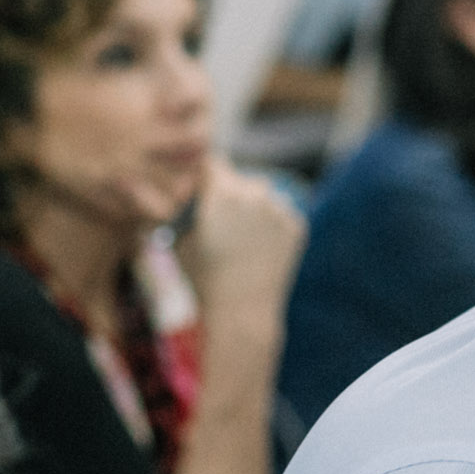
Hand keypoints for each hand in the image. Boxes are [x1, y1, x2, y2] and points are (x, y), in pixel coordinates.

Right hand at [174, 159, 304, 322]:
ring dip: (254, 207)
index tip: (201, 186)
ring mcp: (280, 209)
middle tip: (223, 219)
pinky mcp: (297, 226)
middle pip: (240, 179)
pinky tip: (260, 248)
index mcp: (222, 191)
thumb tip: (181, 195)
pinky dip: (273, 226)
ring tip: (243, 236)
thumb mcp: (177, 239)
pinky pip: (282, 215)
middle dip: (230, 192)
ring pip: (265, 196)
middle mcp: (255, 193)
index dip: (204, 174)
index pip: (213, 162)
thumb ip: (182, 210)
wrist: (242, 311)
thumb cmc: (203, 277)